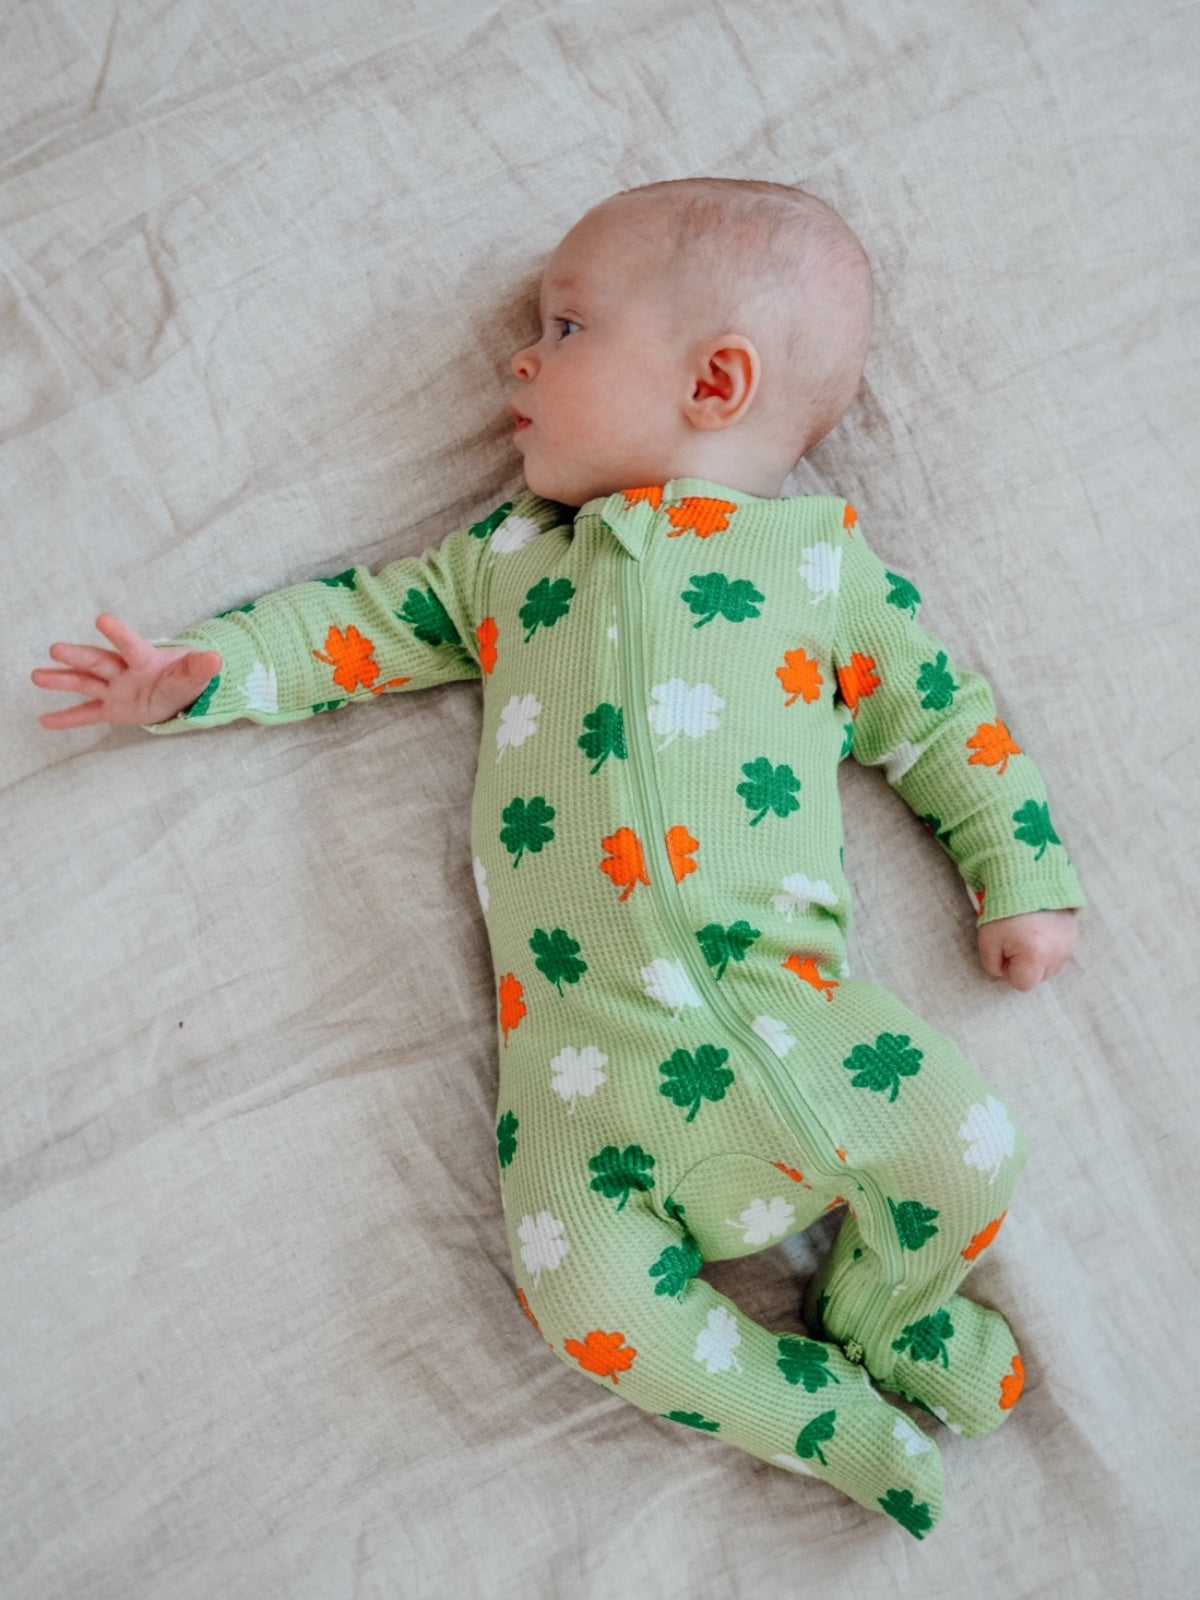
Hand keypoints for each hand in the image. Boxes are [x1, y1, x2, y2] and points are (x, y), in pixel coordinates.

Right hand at [31, 614, 222, 729]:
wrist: (179, 692)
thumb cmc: (185, 677)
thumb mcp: (195, 675)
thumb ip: (200, 668)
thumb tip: (216, 659)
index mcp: (146, 660)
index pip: (131, 646)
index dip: (118, 634)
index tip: (101, 619)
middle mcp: (125, 672)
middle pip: (99, 662)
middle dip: (78, 657)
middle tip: (56, 649)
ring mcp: (116, 690)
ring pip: (86, 684)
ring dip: (62, 681)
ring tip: (37, 676)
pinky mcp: (113, 708)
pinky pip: (87, 714)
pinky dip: (67, 718)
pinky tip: (45, 720)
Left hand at [977, 909, 1077, 991]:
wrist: (1024, 879)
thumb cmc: (1002, 911)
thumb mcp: (987, 942)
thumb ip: (993, 966)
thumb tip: (1004, 972)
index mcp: (1035, 956)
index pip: (1022, 984)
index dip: (1009, 971)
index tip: (1004, 951)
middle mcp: (1057, 953)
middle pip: (1039, 977)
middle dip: (1025, 965)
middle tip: (1015, 940)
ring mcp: (1069, 943)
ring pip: (1051, 966)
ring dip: (1039, 957)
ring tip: (1027, 934)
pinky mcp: (1074, 934)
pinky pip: (1059, 952)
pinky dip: (1049, 945)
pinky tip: (1038, 930)